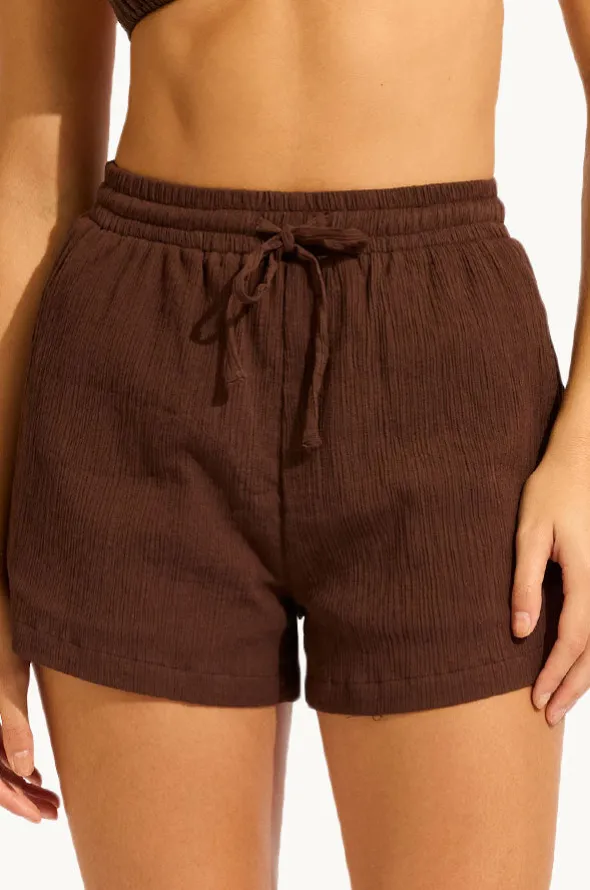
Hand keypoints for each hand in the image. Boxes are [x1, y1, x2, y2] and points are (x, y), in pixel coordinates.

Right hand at [0, 591, 60, 821]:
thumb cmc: (0, 620)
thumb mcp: (8, 669)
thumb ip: (12, 720)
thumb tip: (27, 768)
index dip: (13, 800)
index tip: (42, 815)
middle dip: (18, 796)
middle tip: (52, 812)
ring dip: (17, 781)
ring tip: (49, 797)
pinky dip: (10, 759)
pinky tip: (33, 769)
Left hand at [511, 434, 589, 725]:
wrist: (580, 463)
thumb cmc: (549, 494)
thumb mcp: (528, 534)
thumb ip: (525, 583)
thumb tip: (521, 632)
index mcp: (587, 577)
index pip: (574, 639)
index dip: (556, 673)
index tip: (537, 700)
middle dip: (574, 686)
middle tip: (549, 715)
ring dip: (586, 676)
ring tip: (563, 702)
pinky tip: (579, 667)